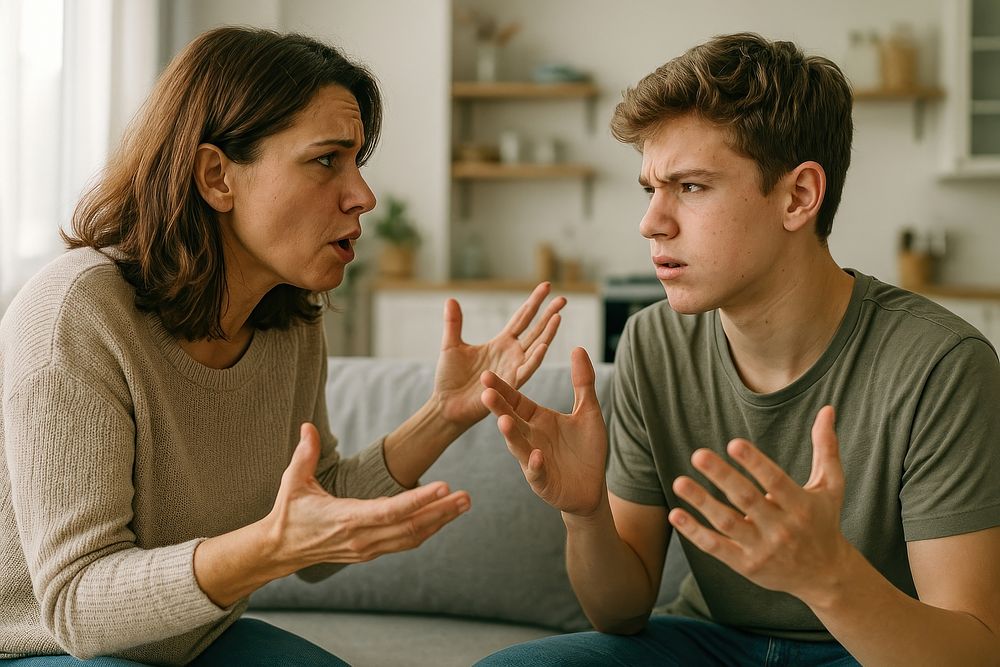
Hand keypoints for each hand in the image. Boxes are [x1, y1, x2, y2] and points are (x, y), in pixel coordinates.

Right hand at [266, 424, 470, 569]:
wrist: (280, 550)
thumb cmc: (289, 512)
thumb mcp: (292, 481)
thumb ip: (304, 454)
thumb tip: (308, 426)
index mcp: (346, 518)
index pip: (390, 510)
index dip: (419, 499)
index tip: (444, 486)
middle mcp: (361, 537)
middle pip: (410, 527)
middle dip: (441, 512)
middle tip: (467, 497)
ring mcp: (367, 548)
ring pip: (411, 537)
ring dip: (440, 521)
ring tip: (463, 504)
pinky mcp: (370, 552)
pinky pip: (404, 542)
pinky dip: (426, 529)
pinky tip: (442, 516)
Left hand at [432, 282, 564, 426]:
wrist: (445, 406)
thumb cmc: (450, 379)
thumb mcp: (451, 345)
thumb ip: (454, 323)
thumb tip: (451, 298)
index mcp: (501, 343)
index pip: (522, 318)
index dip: (534, 302)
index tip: (547, 286)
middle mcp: (511, 354)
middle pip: (535, 329)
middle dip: (549, 313)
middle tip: (564, 298)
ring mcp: (512, 369)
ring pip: (536, 348)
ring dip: (547, 333)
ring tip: (558, 316)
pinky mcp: (510, 384)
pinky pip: (526, 370)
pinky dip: (535, 358)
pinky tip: (544, 345)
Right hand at [481, 347, 607, 516]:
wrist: (592, 487)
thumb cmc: (586, 448)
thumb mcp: (588, 411)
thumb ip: (582, 382)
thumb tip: (578, 348)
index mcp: (537, 419)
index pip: (516, 401)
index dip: (503, 389)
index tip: (486, 374)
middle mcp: (530, 437)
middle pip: (511, 420)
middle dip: (498, 408)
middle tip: (485, 393)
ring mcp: (532, 460)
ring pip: (518, 445)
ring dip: (511, 435)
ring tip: (503, 422)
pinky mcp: (542, 481)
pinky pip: (536, 472)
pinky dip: (535, 464)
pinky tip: (536, 456)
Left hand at [668, 406, 853, 602]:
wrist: (826, 575)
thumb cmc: (823, 521)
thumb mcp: (831, 486)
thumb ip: (826, 448)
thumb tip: (827, 408)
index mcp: (801, 505)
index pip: (775, 481)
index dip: (754, 463)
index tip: (733, 443)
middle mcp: (782, 528)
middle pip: (747, 499)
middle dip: (722, 476)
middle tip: (698, 454)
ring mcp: (763, 549)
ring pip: (728, 523)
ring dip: (702, 503)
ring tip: (679, 482)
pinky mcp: (747, 566)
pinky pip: (716, 547)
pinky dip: (695, 533)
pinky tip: (675, 514)